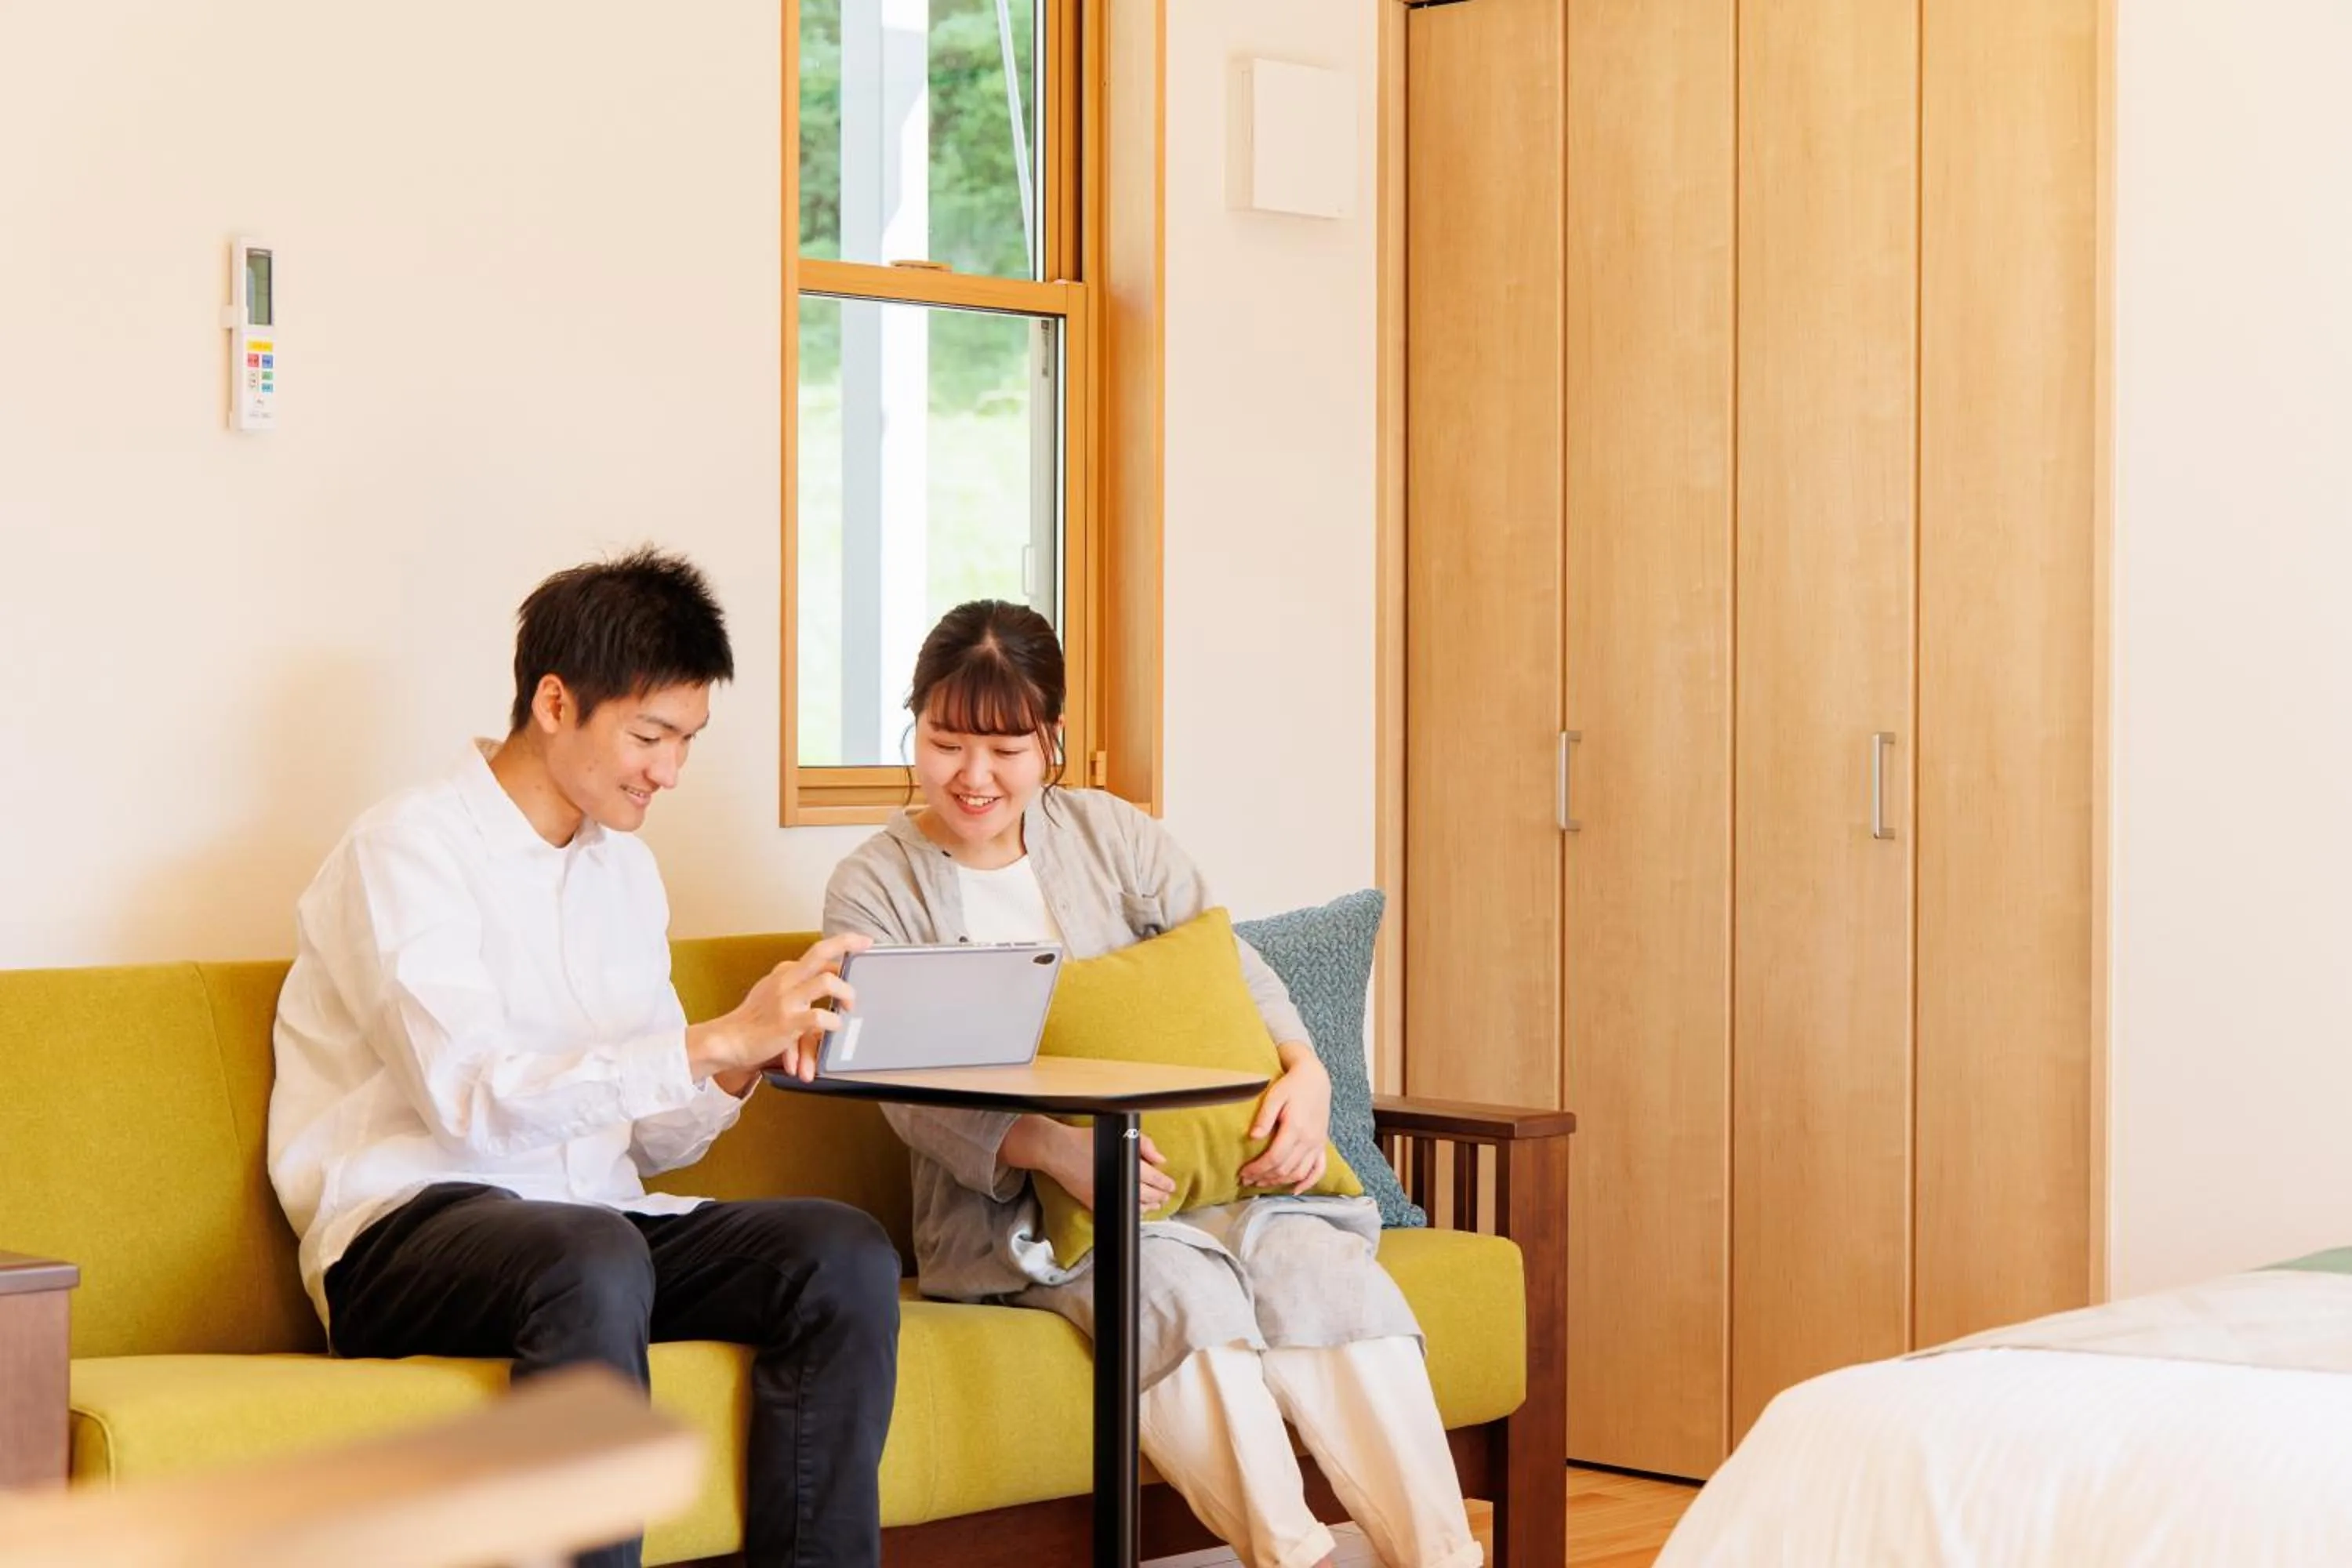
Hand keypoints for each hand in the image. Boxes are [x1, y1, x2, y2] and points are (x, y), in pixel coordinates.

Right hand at [686, 933, 870, 1084]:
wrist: (729, 1040)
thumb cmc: (754, 1020)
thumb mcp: (773, 991)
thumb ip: (796, 983)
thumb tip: (829, 977)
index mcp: (785, 972)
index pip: (818, 951)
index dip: (843, 944)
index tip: (863, 941)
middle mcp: (786, 980)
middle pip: (820, 951)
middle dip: (847, 943)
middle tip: (867, 945)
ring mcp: (786, 1000)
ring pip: (826, 982)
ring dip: (846, 993)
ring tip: (849, 1006)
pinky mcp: (787, 1022)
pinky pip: (820, 1018)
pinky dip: (833, 1022)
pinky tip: (834, 1027)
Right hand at [1002, 1116, 1175, 1214]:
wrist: (1060, 1151)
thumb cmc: (1087, 1140)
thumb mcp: (1122, 1135)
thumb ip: (1145, 1145)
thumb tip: (1161, 1160)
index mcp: (1129, 1166)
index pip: (1155, 1179)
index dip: (1165, 1183)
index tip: (1171, 1185)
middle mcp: (1120, 1184)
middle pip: (1149, 1195)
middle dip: (1160, 1196)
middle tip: (1166, 1195)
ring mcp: (1108, 1195)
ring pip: (1136, 1207)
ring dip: (1149, 1206)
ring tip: (1156, 1204)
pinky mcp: (1095, 1203)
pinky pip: (1119, 1210)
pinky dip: (1131, 1210)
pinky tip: (1137, 1208)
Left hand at [1238, 1048, 1330, 1194]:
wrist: (1315, 1079)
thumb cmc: (1292, 1086)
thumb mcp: (1275, 1095)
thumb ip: (1264, 1117)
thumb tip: (1252, 1137)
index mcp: (1295, 1128)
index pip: (1275, 1158)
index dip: (1258, 1169)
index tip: (1243, 1173)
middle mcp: (1309, 1140)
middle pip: (1285, 1169)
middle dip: (1264, 1177)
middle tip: (1246, 1180)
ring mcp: (1317, 1144)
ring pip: (1299, 1172)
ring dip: (1279, 1182)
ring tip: (1262, 1183)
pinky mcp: (1322, 1145)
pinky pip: (1318, 1169)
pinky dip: (1308, 1183)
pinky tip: (1295, 1190)